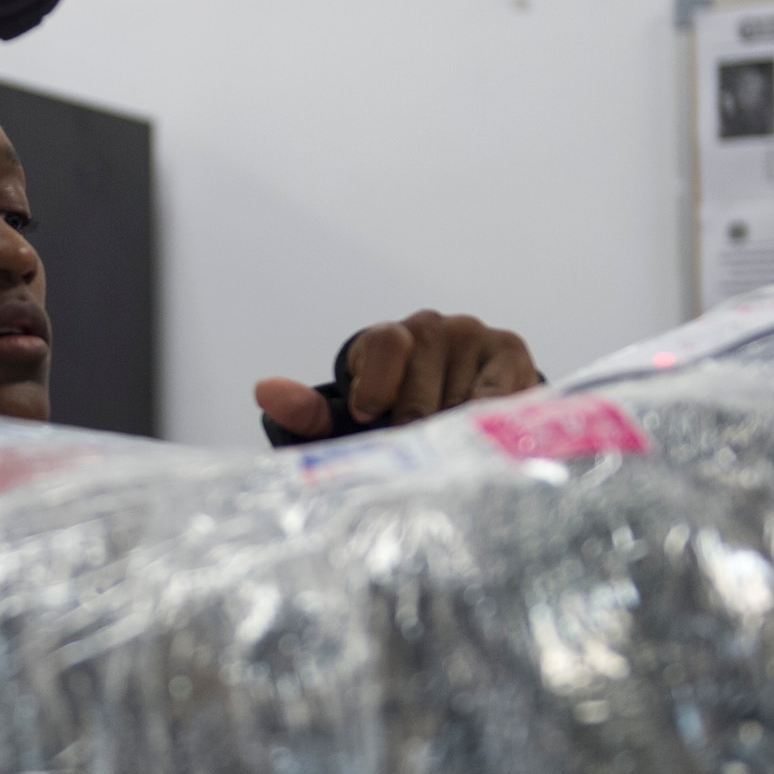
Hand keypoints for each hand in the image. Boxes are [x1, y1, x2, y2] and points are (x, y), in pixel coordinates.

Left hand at [255, 310, 538, 440]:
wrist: (457, 424)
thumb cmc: (392, 423)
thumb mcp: (347, 424)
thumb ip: (307, 413)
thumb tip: (264, 390)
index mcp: (384, 339)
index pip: (384, 344)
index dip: (378, 386)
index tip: (370, 417)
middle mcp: (430, 327)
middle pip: (423, 376)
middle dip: (416, 421)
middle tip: (414, 446)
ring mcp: (472, 335)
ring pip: (462, 391)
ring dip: (453, 427)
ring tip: (447, 444)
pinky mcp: (510, 352)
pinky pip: (502, 390)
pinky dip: (491, 418)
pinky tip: (483, 436)